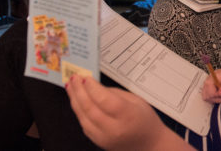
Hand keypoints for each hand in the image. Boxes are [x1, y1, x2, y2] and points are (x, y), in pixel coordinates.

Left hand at [66, 76, 184, 150]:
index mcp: (128, 116)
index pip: (105, 100)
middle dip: (80, 91)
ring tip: (71, 86)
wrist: (148, 144)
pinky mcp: (97, 142)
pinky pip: (84, 124)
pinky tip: (77, 100)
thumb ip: (114, 94)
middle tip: (74, 78)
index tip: (86, 77)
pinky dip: (79, 111)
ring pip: (83, 117)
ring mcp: (104, 138)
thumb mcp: (135, 101)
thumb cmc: (144, 120)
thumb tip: (94, 86)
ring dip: (75, 100)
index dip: (93, 88)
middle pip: (91, 109)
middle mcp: (114, 129)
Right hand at [201, 69, 220, 102]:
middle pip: (205, 91)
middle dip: (216, 97)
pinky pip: (208, 98)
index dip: (214, 93)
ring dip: (216, 99)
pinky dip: (215, 99)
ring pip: (206, 96)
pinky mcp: (211, 89)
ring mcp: (211, 84)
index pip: (207, 85)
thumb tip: (220, 92)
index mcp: (217, 74)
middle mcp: (211, 78)